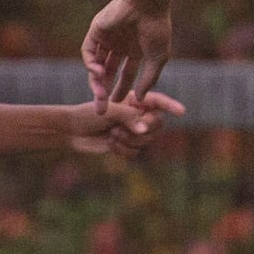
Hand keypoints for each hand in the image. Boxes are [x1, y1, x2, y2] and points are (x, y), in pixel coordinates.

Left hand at [66, 91, 186, 157]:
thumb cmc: (87, 115)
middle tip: (121, 127)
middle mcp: (138, 115)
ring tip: (112, 134)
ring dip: (128, 139)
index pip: (158, 102)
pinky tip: (110, 144)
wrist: (71, 132)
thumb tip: (145, 131)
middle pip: (157, 125)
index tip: (182, 112)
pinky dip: (123, 150)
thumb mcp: (109, 111)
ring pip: (147, 140)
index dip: (171, 106)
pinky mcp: (127, 146)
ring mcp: (133, 132)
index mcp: (136, 100)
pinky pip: (136, 152)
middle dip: (141, 129)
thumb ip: (129, 118)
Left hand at [83, 0, 171, 105]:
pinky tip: (98, 73)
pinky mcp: (96, 31)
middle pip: (108, 72)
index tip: (119, 104)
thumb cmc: (157, 29)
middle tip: (102, 109)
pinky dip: (90, 64)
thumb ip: (148, 79)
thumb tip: (141, 98)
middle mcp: (121, 45)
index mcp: (136, 50)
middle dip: (105, 91)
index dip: (122, 89)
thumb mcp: (157, 58)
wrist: (147, 4)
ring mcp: (107, 38)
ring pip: (97, 65)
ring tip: (100, 94)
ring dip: (97, 81)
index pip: (126, 74)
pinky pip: (88, 52)